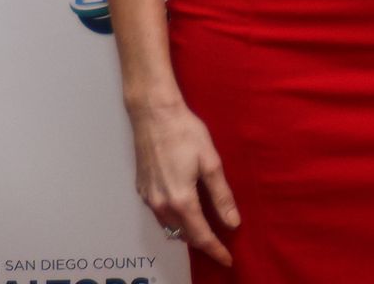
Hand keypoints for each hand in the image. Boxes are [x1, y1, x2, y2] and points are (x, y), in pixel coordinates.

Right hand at [129, 100, 239, 265]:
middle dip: (202, 242)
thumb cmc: (185, 133)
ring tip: (204, 230)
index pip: (200, 236)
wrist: (153, 114)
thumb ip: (221, 196)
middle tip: (219, 245)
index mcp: (181, 200)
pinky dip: (173, 219)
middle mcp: (161, 205)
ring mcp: (148, 198)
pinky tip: (184, 210)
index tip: (228, 260)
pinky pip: (159, 214)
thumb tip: (232, 223)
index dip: (215, 250)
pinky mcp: (141, 189)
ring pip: (169, 226)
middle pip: (183, 234)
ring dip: (187, 231)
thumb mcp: (210, 163)